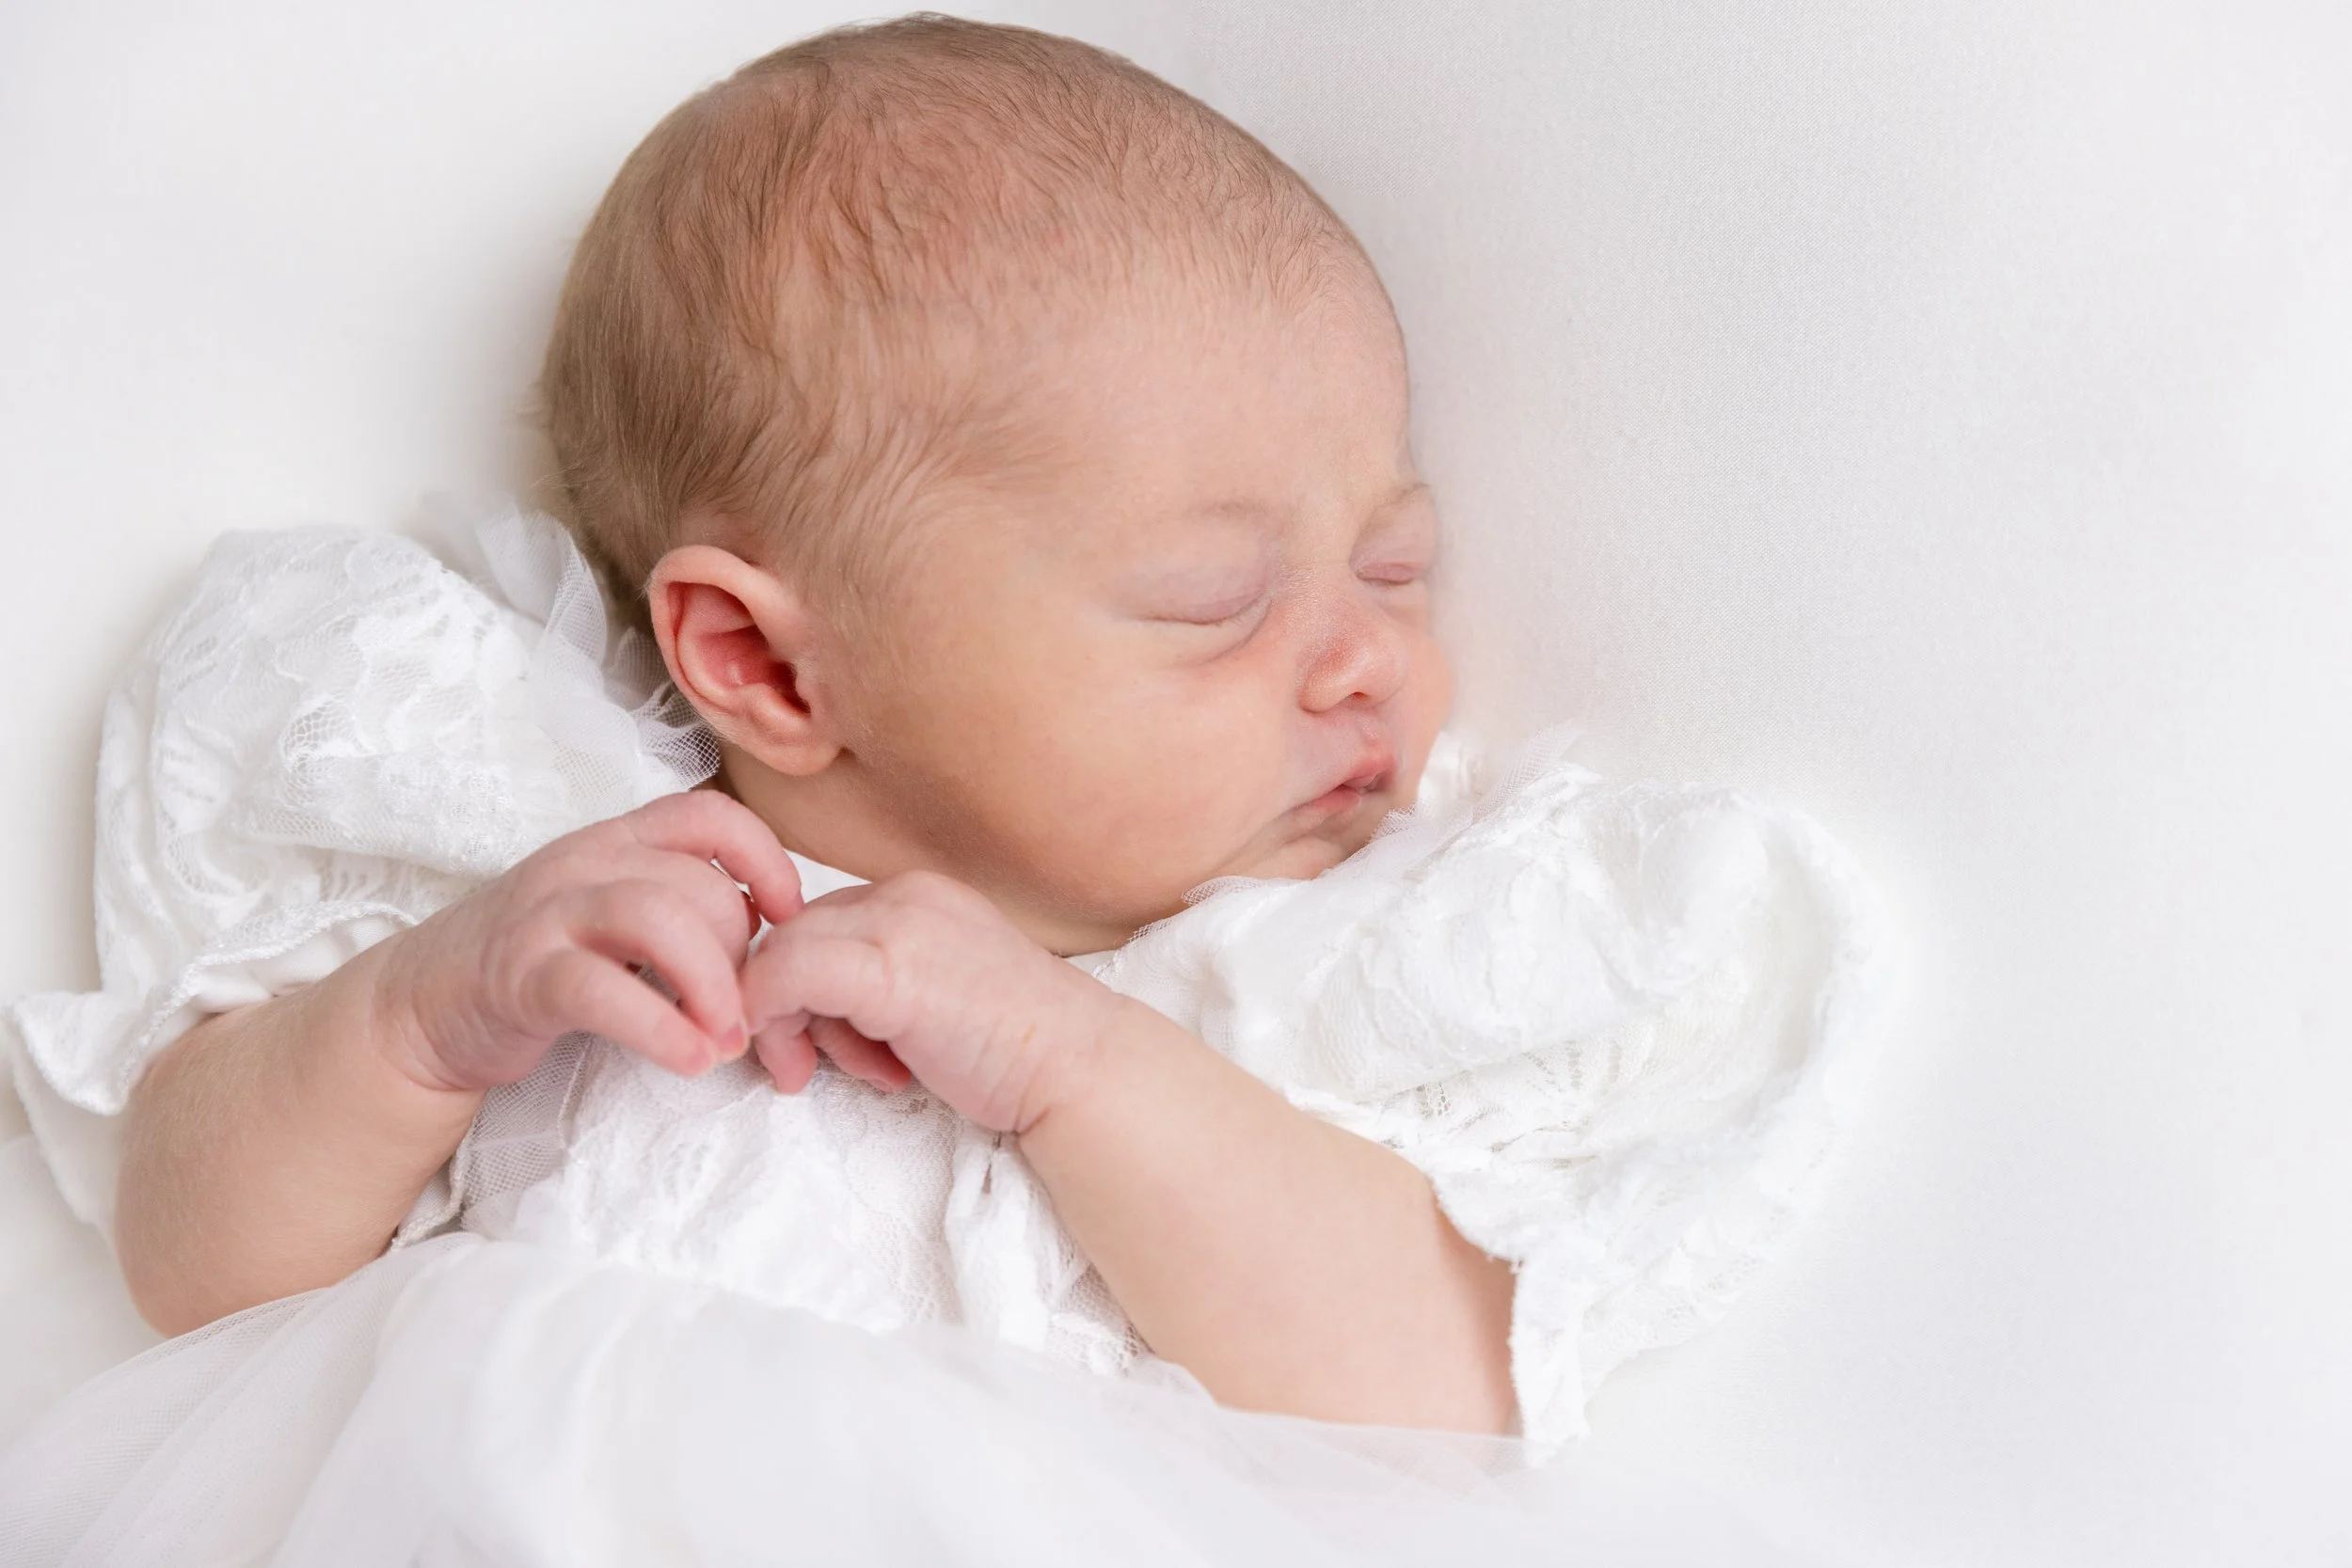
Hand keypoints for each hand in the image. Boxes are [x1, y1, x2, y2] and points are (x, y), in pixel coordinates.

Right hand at [375, 790, 803, 1092]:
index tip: (789, 918)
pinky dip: (660, 1028)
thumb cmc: (539, 962)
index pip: (709, 815)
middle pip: (700, 885)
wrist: (420, 1007)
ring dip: (713, 986)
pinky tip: (691, 1059)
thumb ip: (683, 909)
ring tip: (726, 1040)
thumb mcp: (614, 915)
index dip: (765, 859)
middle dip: (743, 957)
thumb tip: (772, 936)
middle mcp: (585, 863)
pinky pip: (602, 990)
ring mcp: (548, 915)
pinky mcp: (520, 977)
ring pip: (659, 918)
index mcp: (617, 842)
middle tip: (749, 1015)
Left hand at [739, 870, 1122, 1131]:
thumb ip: (875, 979)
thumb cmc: (1011, 1047)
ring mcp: (897, 927)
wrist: (1077, 1068)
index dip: (801, 987)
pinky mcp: (888, 972)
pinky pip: (784, 977)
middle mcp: (904, 895)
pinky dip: (769, 1019)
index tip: (820, 1047)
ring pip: (779, 955)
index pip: (815, 925)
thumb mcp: (934, 991)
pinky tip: (804, 1068)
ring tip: (855, 1073)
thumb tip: (800, 1005)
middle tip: (804, 1069)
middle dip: (784, 1007)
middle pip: (790, 937)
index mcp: (917, 895)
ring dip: (787, 1027)